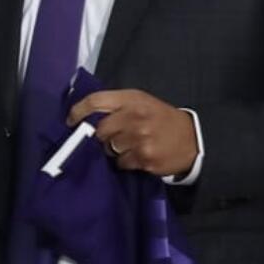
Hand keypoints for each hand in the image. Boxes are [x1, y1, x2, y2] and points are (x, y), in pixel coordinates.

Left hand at [67, 89, 196, 176]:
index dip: (78, 111)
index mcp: (132, 99)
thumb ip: (117, 106)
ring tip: (127, 146)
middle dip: (100, 137)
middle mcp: (134, 117)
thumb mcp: (142, 102)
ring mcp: (139, 139)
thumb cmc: (162, 119)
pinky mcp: (144, 158)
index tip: (70, 121)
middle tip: (109, 139)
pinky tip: (137, 156)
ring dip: (112, 151)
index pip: (96, 101)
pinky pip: (121, 163)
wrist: (193, 139)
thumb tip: (87, 117)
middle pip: (100, 130)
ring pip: (108, 149)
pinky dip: (125, 162)